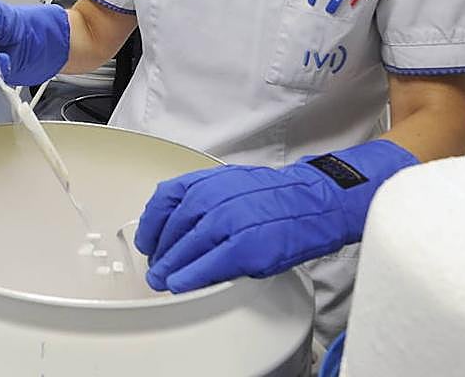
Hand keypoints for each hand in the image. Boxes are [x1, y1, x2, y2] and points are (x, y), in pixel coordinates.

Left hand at [135, 139, 417, 292]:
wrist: (317, 201)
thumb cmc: (277, 196)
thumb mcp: (231, 183)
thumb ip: (203, 198)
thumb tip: (177, 225)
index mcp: (208, 180)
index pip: (165, 200)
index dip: (151, 225)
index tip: (147, 242)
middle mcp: (214, 197)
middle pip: (173, 229)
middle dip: (161, 252)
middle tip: (155, 268)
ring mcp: (229, 221)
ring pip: (187, 248)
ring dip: (170, 267)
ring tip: (164, 280)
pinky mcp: (245, 247)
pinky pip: (209, 265)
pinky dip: (191, 277)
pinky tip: (182, 284)